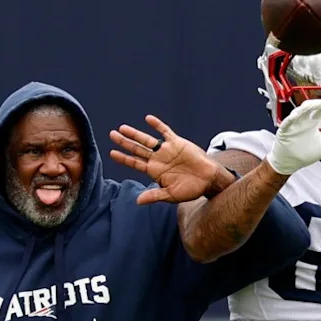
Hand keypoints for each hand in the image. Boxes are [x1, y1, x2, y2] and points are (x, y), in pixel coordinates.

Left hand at [110, 115, 227, 204]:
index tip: (112, 153)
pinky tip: (148, 119)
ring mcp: (166, 150)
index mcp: (154, 171)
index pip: (135, 163)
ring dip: (135, 134)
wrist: (209, 179)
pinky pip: (165, 132)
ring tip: (123, 128)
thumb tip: (138, 201)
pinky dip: (157, 125)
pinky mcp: (177, 143)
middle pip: (137, 149)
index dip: (124, 158)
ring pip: (147, 140)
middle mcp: (158, 159)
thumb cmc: (191, 189)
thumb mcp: (171, 195)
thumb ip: (155, 195)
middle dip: (124, 142)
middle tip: (112, 135)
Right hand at [266, 99, 320, 174]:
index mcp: (312, 122)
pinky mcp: (284, 131)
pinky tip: (295, 116)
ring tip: (311, 105)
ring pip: (297, 112)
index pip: (320, 109)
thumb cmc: (304, 153)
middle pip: (309, 107)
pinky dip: (290, 119)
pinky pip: (286, 123)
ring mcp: (293, 125)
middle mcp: (303, 121)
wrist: (289, 162)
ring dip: (303, 108)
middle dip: (317, 103)